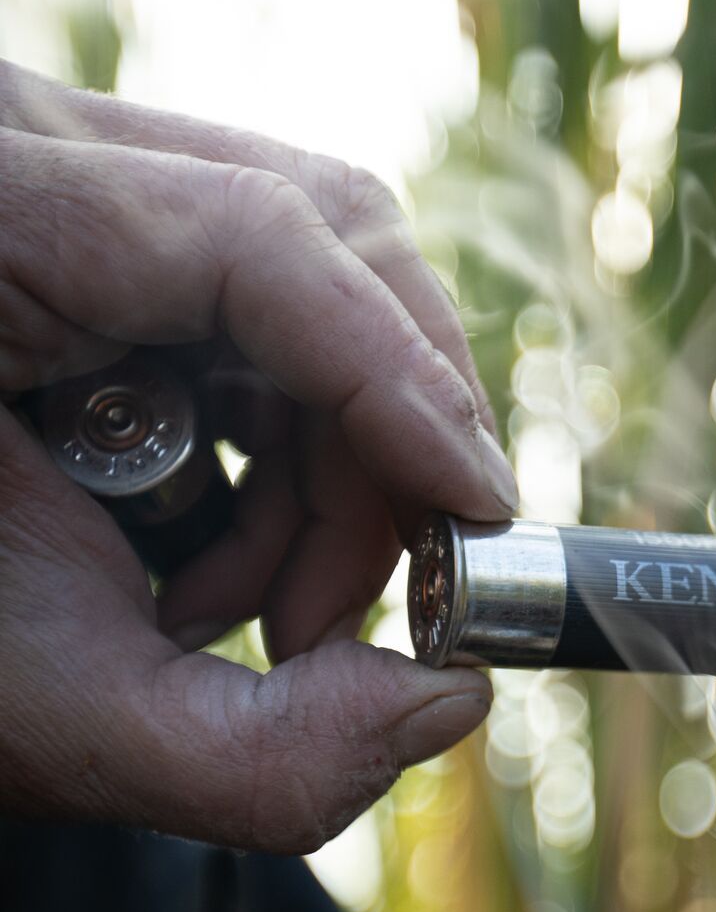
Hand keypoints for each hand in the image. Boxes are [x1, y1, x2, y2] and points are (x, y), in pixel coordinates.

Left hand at [0, 59, 516, 851]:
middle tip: (362, 612)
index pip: (253, 236)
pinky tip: (213, 570)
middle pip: (317, 237)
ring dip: (333, 472)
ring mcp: (72, 177)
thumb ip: (259, 759)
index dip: (394, 377)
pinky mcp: (108, 230)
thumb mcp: (51, 722)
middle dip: (379, 443)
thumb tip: (451, 699)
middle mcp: (29, 152)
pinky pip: (266, 317)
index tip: (475, 512)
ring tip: (259, 622)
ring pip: (314, 284)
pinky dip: (283, 457)